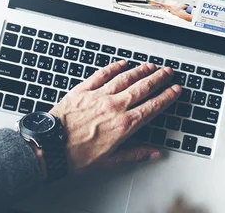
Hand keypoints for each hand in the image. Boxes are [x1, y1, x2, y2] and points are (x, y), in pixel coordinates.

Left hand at [49, 60, 180, 173]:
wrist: (49, 147)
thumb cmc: (76, 156)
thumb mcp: (110, 161)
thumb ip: (135, 154)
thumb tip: (154, 153)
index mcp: (123, 125)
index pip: (152, 107)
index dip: (166, 97)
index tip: (175, 90)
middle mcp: (114, 107)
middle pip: (142, 88)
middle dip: (158, 78)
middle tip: (168, 72)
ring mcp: (98, 96)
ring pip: (125, 78)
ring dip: (140, 70)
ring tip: (150, 66)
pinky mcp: (83, 90)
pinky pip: (102, 74)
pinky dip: (114, 67)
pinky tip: (122, 63)